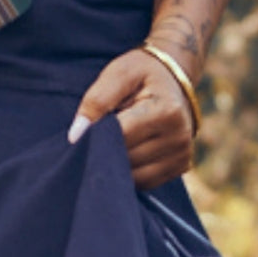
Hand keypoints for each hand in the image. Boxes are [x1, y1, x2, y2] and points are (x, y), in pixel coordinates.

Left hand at [68, 47, 195, 190]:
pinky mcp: (180, 167)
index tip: (87, 130)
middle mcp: (179, 137)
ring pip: (133, 176)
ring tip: (116, 141)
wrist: (175, 80)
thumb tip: (75, 136)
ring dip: (117, 163)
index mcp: (167, 112)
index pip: (120, 137)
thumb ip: (96, 101)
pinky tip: (128, 152)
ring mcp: (182, 155)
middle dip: (107, 149)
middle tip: (102, 134)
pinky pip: (144, 182)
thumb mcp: (120, 74)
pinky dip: (130, 172)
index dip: (98, 136)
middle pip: (126, 159)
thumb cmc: (143, 75)